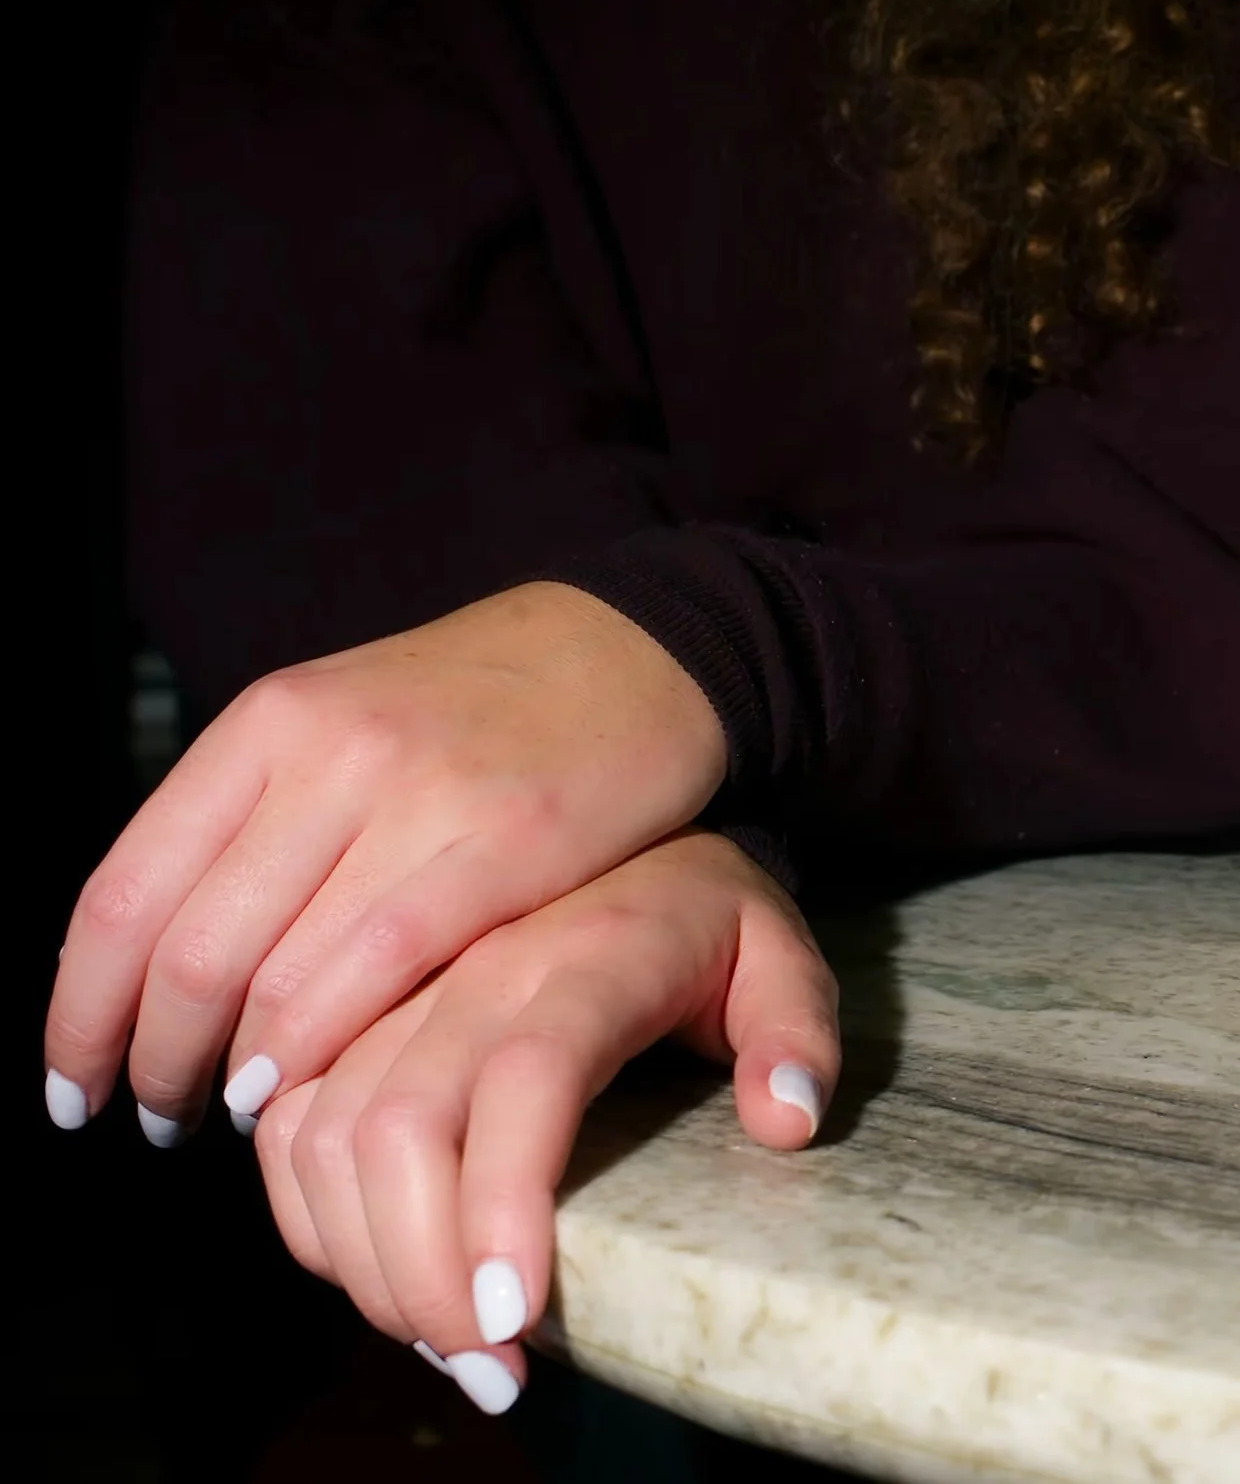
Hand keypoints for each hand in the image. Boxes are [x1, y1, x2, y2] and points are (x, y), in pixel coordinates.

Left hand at [44, 583, 727, 1140]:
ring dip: (246, 1074)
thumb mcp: (343, 727)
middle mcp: (331, 752)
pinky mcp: (511, 843)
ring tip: (244, 1113)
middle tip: (161, 1117)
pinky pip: (386, 971)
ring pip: (282, 979)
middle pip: (192, 954)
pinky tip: (318, 1086)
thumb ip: (255, 825)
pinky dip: (332, 1047)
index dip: (80, 1016)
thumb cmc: (480, 709)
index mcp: (271, 722)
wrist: (634, 651)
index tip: (75, 1088)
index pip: (123, 896)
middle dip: (158, 1062)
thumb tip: (149, 971)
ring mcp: (422, 796)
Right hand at [251, 831, 836, 1413]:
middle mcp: (476, 971)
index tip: (514, 1315)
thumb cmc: (709, 922)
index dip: (503, 1201)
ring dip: (368, 1263)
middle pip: (400, 1124)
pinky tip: (385, 1283)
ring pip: (325, 1134)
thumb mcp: (782, 955)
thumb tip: (787, 1119)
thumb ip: (798, 1029)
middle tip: (493, 1372)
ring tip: (451, 1348)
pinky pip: (291, 1128)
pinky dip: (316, 1221)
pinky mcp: (353, 1023)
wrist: (624, 830)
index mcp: (589, 956)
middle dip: (423, 1271)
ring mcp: (402, 997)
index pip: (526, 1076)